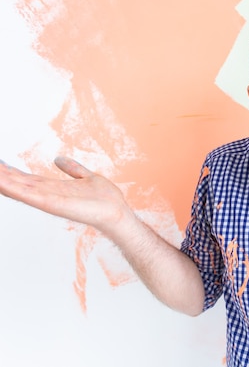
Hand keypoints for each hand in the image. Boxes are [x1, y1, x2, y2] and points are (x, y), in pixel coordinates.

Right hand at [0, 157, 132, 233]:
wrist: (116, 212)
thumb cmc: (105, 199)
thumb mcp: (86, 177)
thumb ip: (73, 169)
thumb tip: (58, 159)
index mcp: (53, 188)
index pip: (25, 178)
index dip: (10, 171)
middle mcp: (47, 193)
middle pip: (18, 182)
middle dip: (2, 174)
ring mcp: (48, 199)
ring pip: (18, 187)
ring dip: (3, 180)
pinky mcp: (52, 203)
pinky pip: (29, 195)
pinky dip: (13, 188)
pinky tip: (1, 182)